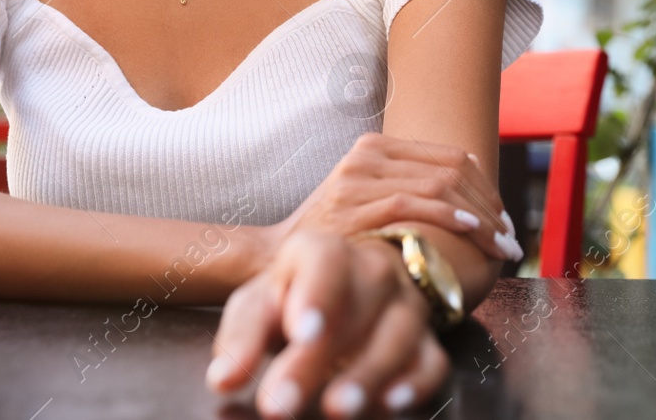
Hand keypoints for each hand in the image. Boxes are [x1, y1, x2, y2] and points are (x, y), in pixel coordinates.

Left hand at [208, 229, 450, 417]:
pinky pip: (432, 360)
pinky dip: (417, 382)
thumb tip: (223, 379)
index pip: (327, 263)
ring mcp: (407, 305)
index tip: (299, 333)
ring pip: (400, 333)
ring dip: (369, 374)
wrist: (346, 287)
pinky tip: (393, 404)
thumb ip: (241, 340)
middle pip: (361, 305)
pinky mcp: (428, 340)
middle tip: (283, 403)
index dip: (316, 296)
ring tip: (337, 410)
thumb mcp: (258, 307)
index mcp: (326, 251)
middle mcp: (375, 270)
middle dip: (321, 358)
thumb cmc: (293, 297)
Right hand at [271, 132, 521, 266]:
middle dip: (490, 207)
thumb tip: (469, 197)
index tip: (504, 220)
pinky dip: (450, 216)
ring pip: (439, 186)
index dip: (486, 188)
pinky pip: (414, 204)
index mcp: (376, 147)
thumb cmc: (335, 236)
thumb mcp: (369, 199)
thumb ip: (409, 188)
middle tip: (511, 239)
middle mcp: (367, 155)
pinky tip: (473, 231)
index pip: (450, 158)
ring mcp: (359, 178)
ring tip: (501, 245)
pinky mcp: (353, 205)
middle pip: (451, 171)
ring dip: (480, 218)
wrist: (281, 257)